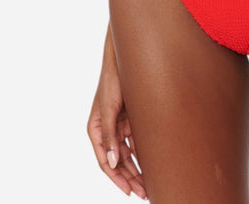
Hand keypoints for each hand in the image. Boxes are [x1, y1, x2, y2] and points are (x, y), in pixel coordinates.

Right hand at [87, 46, 147, 198]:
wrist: (126, 58)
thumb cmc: (113, 80)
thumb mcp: (109, 108)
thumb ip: (109, 135)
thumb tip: (111, 162)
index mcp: (96, 129)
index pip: (105, 162)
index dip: (117, 179)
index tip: (130, 191)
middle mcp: (107, 130)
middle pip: (118, 162)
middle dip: (130, 179)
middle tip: (144, 193)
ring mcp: (119, 124)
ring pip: (127, 154)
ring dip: (137, 169)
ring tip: (149, 184)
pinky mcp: (130, 118)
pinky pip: (136, 141)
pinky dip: (142, 153)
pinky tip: (153, 163)